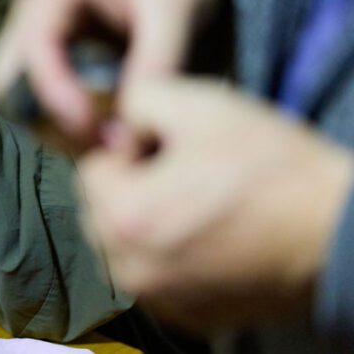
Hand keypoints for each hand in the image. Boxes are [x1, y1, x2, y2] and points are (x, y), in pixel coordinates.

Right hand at [0, 0, 223, 139]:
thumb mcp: (173, 8)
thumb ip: (154, 66)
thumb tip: (130, 134)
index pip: (33, 46)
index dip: (54, 92)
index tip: (90, 126)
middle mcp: (31, 6)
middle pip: (7, 75)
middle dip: (40, 116)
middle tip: (87, 142)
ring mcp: (36, 30)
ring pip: (16, 92)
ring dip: (48, 123)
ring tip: (96, 141)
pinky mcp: (51, 52)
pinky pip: (38, 95)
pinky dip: (60, 119)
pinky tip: (96, 130)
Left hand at [79, 78, 353, 329]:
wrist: (340, 231)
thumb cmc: (274, 170)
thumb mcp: (201, 105)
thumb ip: (140, 101)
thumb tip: (117, 123)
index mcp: (125, 217)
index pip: (90, 171)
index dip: (126, 150)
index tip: (165, 148)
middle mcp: (131, 268)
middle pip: (101, 212)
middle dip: (130, 188)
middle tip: (185, 174)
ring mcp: (160, 299)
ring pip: (125, 247)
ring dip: (146, 223)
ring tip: (200, 204)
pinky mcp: (189, 317)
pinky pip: (156, 277)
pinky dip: (170, 257)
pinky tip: (211, 236)